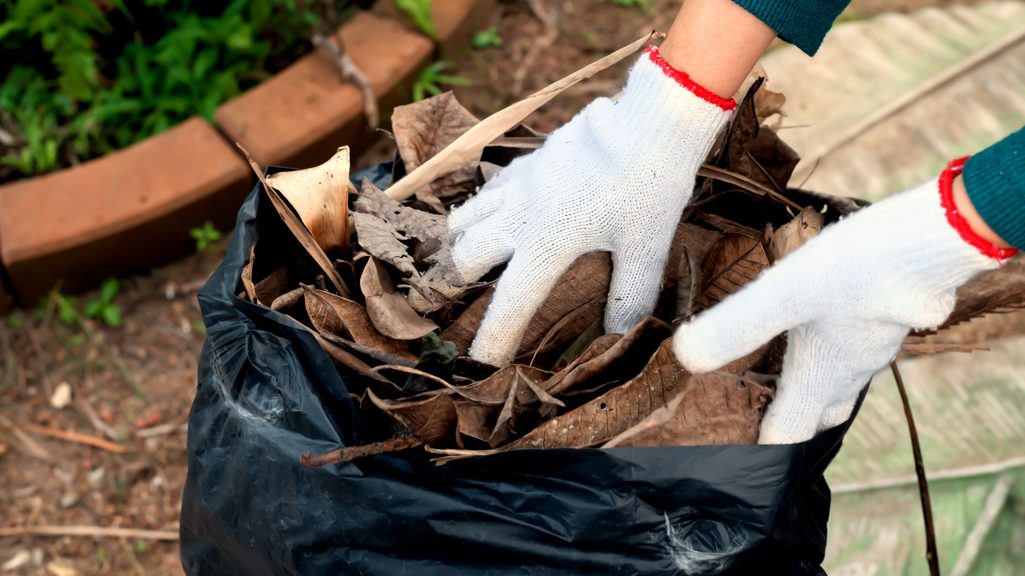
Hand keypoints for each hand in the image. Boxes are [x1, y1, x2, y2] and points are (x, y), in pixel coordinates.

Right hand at [447, 47, 734, 365]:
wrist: (648, 120)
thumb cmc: (649, 186)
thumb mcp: (646, 248)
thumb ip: (629, 297)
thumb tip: (620, 338)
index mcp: (547, 243)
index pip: (510, 304)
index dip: (493, 339)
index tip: (478, 365)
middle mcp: (520, 215)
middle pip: (464, 257)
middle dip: (457, 285)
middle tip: (459, 304)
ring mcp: (517, 185)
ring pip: (463, 219)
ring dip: (458, 244)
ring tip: (462, 263)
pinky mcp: (525, 161)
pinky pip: (485, 191)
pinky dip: (478, 210)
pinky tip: (492, 217)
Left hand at [673, 158, 1016, 443]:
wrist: (935, 240)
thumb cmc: (858, 271)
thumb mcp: (784, 294)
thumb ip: (736, 326)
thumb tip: (683, 357)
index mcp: (821, 376)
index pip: (789, 433)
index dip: (761, 449)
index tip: (734, 459)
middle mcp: (850, 368)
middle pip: (819, 413)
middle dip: (792, 424)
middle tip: (759, 424)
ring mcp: (875, 342)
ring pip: (842, 380)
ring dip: (813, 388)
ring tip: (783, 381)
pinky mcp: (888, 314)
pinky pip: (857, 347)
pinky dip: (834, 351)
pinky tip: (824, 326)